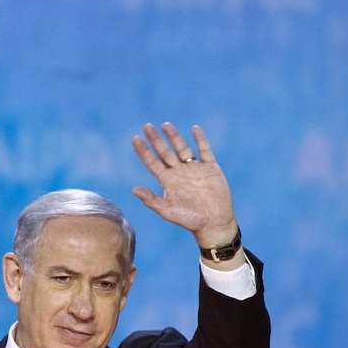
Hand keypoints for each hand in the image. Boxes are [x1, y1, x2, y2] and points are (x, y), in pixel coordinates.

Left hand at [131, 122, 238, 251]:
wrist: (214, 223)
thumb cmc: (190, 220)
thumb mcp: (168, 211)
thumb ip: (151, 200)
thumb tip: (133, 189)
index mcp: (168, 181)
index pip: (152, 162)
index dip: (143, 151)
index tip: (135, 138)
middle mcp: (179, 172)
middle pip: (165, 152)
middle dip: (156, 139)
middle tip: (147, 126)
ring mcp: (194, 169)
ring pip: (182, 148)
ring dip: (174, 136)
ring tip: (166, 125)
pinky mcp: (210, 168)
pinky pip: (205, 150)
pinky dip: (200, 140)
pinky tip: (195, 129)